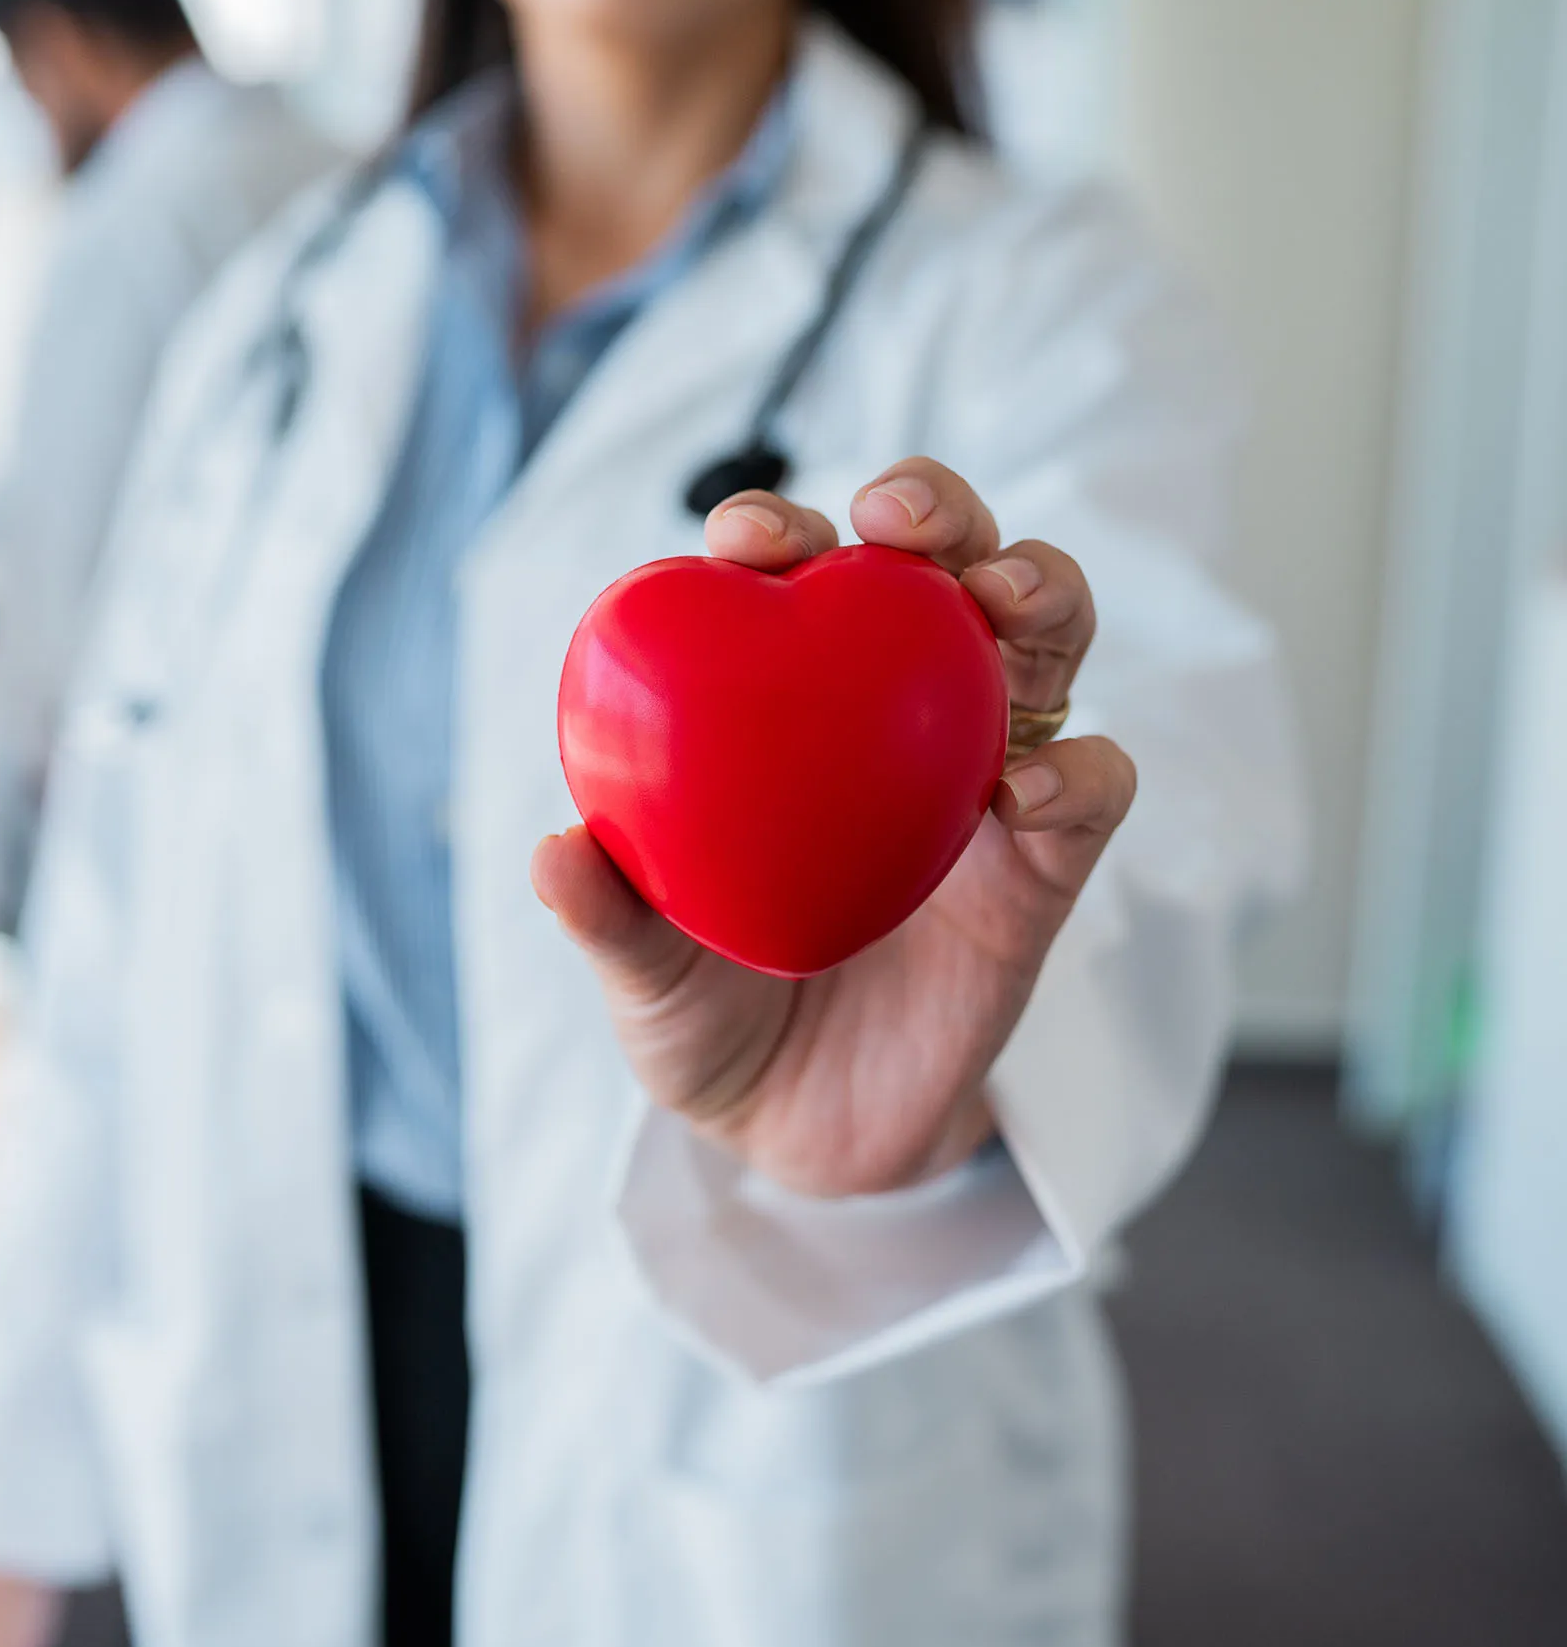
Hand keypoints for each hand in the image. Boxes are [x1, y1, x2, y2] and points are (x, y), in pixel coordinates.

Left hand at [532, 458, 1133, 1196]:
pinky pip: (1093, 791)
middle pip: (939, 568)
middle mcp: (893, 718)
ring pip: (1043, 643)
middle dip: (935, 507)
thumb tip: (554, 849)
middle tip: (895, 517)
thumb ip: (609, 918)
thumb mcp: (642, 979)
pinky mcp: (1045, 869)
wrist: (801, 1138)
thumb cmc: (708, 1021)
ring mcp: (978, 782)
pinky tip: (1027, 785)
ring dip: (1038, 591)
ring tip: (997, 598)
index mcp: (787, 711)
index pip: (792, 581)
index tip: (745, 539)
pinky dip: (1079, 769)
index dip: (776, 528)